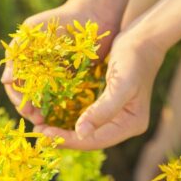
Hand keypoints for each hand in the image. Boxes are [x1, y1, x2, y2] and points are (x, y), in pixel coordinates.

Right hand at [1, 0, 118, 125]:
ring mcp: (55, 76)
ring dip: (44, 111)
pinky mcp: (72, 79)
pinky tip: (62, 114)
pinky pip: (63, 96)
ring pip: (45, 100)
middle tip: (38, 119)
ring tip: (48, 119)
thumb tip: (5, 81)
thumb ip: (16, 53)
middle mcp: (38, 71)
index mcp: (25, 62)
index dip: (18, 99)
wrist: (92, 14)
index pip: (16, 86)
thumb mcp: (31, 31)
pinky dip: (60, 106)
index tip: (26, 109)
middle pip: (30, 96)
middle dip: (30, 109)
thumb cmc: (58, 20)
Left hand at [34, 33, 164, 149]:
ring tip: (42, 127)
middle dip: (64, 138)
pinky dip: (68, 118)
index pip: (96, 140)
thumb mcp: (121, 85)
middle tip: (39, 133)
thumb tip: (81, 134)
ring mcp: (115, 115)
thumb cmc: (133, 60)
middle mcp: (122, 124)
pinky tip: (52, 115)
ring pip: (86, 130)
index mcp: (131, 124)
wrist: (142, 39)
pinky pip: (85, 116)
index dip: (69, 140)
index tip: (45, 135)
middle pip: (90, 138)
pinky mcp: (106, 105)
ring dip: (63, 130)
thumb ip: (103, 111)